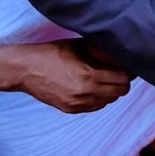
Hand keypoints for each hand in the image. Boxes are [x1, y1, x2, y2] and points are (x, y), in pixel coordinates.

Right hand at [16, 39, 133, 113]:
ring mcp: (76, 103)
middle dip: (122, 81)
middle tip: (118, 71)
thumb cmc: (54, 53)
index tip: (127, 65)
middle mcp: (84, 93)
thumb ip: (104, 53)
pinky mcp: (69, 109)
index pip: (124, 79)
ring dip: (111, 90)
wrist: (26, 69)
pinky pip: (96, 107)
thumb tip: (124, 56)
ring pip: (109, 101)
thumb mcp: (82, 46)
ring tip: (104, 78)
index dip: (128, 71)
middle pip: (120, 92)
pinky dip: (99, 98)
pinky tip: (93, 87)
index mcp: (89, 75)